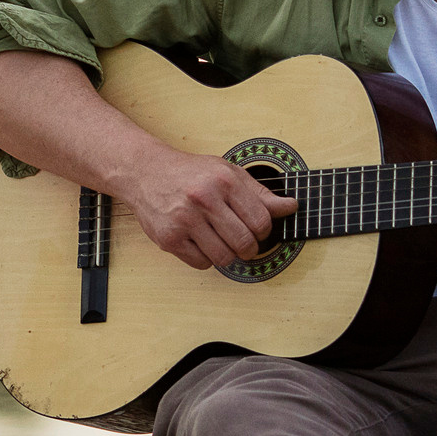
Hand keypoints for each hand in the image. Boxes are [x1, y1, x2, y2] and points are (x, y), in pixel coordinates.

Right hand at [123, 148, 297, 270]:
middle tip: (243, 242)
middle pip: (245, 243)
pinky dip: (206, 258)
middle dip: (249, 248)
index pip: (261, 221)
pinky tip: (201, 242)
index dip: (264, 231)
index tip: (256, 229)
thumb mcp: (228, 173)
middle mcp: (204, 199)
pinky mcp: (168, 238)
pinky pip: (201, 263)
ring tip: (221, 241)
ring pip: (224, 258)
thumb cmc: (191, 173)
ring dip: (228, 255)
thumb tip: (291, 207)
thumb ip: (260, 193)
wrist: (145, 172)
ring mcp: (184, 220)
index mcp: (224, 181)